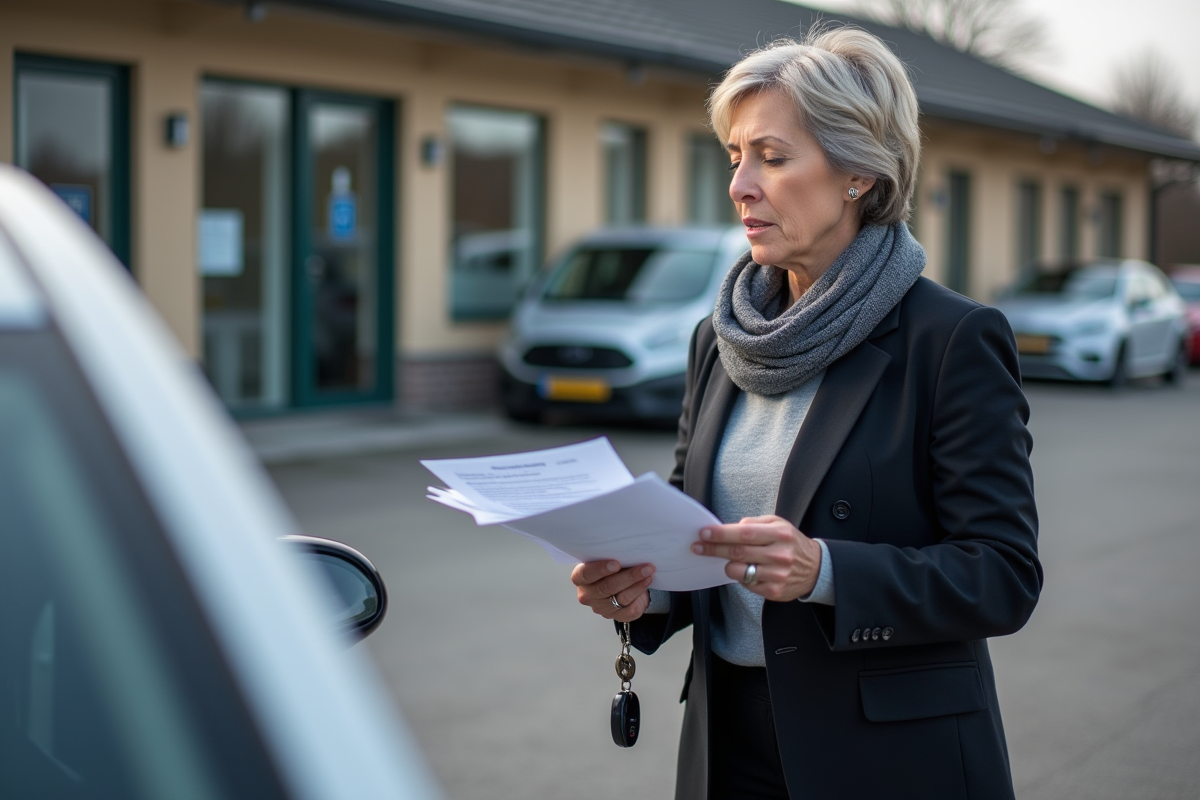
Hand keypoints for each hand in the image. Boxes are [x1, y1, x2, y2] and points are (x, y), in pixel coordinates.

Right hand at [571, 560, 655, 621]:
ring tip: (649, 574)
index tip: (616, 564)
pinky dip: (640, 597)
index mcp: (580, 577)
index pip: (586, 574)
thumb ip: (611, 556)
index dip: (600, 569)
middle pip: (607, 587)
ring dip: (638, 585)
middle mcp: (587, 595)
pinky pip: (630, 609)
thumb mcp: (607, 559)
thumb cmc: (611, 568)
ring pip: (622, 598)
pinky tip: (646, 585)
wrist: (621, 583)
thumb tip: (627, 551)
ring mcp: (601, 607)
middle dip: (629, 576)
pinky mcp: (616, 616)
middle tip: (645, 567)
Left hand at [691, 515, 821, 601]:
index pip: (744, 533)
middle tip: (697, 546)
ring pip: (739, 571)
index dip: (722, 534)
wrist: (816, 568)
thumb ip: (755, 523)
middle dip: (714, 549)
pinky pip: (746, 584)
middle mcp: (779, 555)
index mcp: (780, 534)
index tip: (704, 533)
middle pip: (738, 552)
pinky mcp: (774, 591)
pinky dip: (741, 577)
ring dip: (727, 565)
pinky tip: (746, 570)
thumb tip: (732, 527)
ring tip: (728, 560)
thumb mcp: (778, 524)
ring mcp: (777, 575)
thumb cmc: (791, 543)